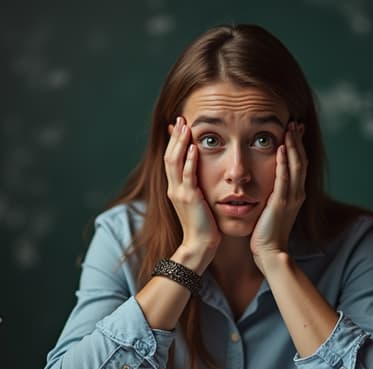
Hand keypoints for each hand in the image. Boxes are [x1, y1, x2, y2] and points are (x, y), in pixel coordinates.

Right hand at [164, 117, 220, 269]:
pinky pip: (187, 176)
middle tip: (181, 118)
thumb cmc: (203, 227)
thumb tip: (202, 176)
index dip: (175, 141)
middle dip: (176, 136)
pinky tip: (194, 148)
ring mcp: (180, 193)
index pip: (172, 159)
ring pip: (174, 162)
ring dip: (180, 143)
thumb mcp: (198, 203)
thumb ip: (197, 187)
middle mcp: (174, 188)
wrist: (200, 246)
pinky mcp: (189, 199)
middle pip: (170, 155)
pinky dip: (189, 161)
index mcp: (176, 188)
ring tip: (185, 126)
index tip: (181, 125)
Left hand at [251, 122, 307, 272]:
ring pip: (296, 165)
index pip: (299, 164)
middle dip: (298, 141)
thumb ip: (272, 195)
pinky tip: (281, 148)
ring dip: (293, 145)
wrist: (270, 252)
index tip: (294, 130)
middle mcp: (297, 193)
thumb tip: (266, 185)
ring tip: (290, 128)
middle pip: (301, 160)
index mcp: (295, 194)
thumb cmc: (266, 234)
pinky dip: (284, 162)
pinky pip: (284, 178)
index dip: (297, 146)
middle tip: (294, 123)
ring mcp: (291, 198)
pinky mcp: (281, 203)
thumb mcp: (271, 210)